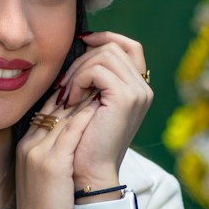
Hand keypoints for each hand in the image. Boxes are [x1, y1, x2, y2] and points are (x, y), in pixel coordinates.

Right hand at [0, 93, 99, 208]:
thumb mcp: (44, 173)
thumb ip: (55, 149)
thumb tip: (78, 129)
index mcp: (28, 144)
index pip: (48, 108)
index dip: (69, 93)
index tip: (89, 84)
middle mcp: (31, 143)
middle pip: (55, 105)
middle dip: (78, 89)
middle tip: (100, 78)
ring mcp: (39, 152)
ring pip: (63, 113)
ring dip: (84, 98)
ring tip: (104, 86)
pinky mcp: (52, 164)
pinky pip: (70, 133)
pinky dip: (85, 118)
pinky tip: (100, 107)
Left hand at [54, 31, 151, 191]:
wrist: (89, 172)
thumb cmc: (84, 140)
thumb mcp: (90, 102)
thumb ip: (94, 77)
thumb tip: (83, 45)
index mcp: (138, 88)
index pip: (129, 45)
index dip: (106, 37)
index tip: (82, 42)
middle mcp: (143, 88)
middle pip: (113, 47)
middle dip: (83, 59)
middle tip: (64, 84)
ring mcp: (138, 92)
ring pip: (104, 54)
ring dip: (78, 71)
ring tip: (67, 95)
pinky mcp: (126, 98)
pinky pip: (98, 69)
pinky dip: (79, 79)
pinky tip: (70, 100)